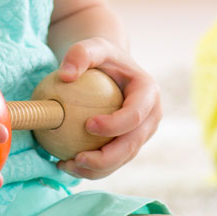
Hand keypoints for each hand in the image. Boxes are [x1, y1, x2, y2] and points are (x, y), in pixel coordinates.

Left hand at [50, 38, 160, 178]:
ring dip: (96, 169)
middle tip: (77, 159)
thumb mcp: (92, 46)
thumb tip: (66, 76)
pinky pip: (112, 162)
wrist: (109, 68)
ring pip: (122, 159)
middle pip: (132, 145)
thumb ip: (80, 54)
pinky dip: (91, 168)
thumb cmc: (101, 57)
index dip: (115, 125)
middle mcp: (151, 117)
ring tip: (66, 165)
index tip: (87, 125)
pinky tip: (65, 164)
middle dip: (106, 159)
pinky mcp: (128, 145)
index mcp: (149, 93)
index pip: (135, 114)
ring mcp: (141, 134)